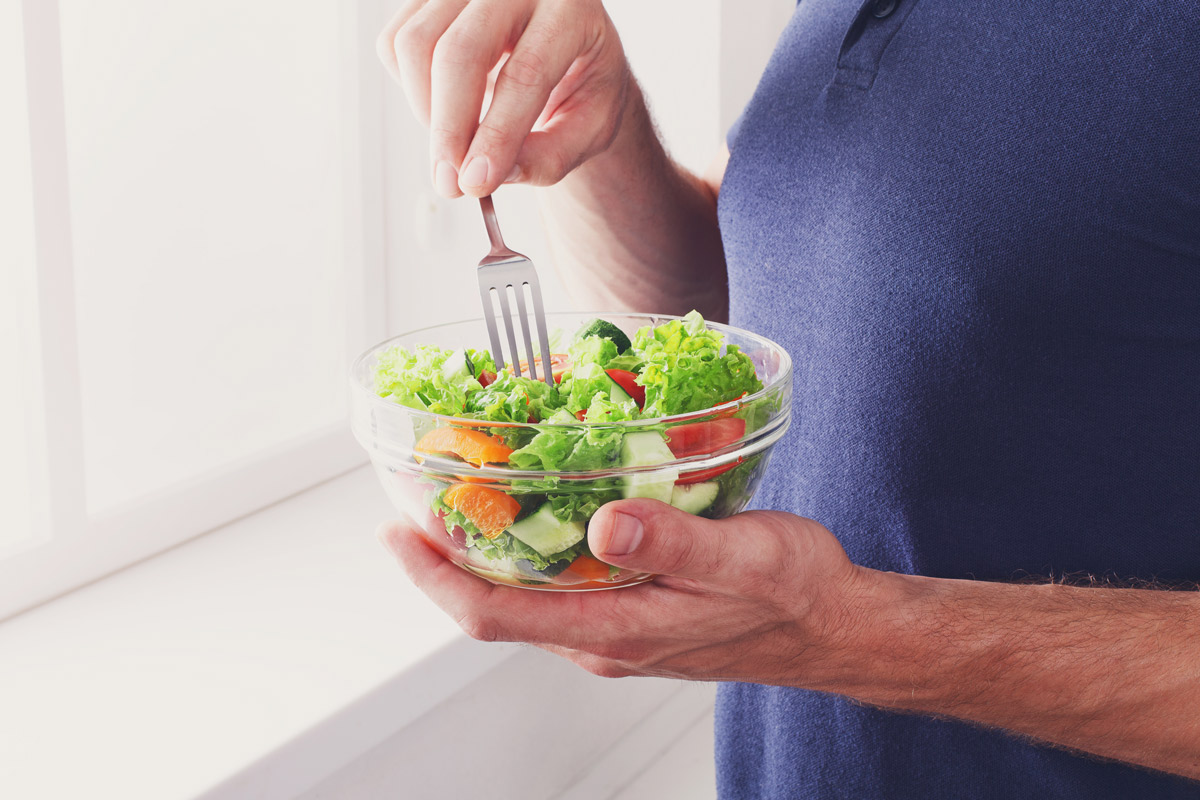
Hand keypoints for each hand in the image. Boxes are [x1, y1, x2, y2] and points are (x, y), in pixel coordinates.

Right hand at [377, 0, 632, 197]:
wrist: (569, 49)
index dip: (496, 134)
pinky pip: (396, 43)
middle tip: (449, 182)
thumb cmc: (582, 86)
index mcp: (572, 10)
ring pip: (416, 44)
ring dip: (426, 110)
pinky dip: (411, 89)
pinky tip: (444, 106)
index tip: (474, 183)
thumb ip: (547, 157)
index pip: (526, 72)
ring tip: (455, 144)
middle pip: (460, 52)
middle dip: (449, 127)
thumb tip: (488, 177)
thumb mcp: (588, 129)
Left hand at [378, 499, 865, 682]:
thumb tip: (606, 523)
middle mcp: (602, 638)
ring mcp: (615, 630)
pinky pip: (560, 588)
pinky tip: (536, 511)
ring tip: (459, 497)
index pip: (493, 614)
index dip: (433, 574)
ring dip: (484, 553)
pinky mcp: (631, 613)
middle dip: (445, 557)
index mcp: (615, 632)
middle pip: (495, 604)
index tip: (396, 531)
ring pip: (525, 596)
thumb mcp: (741, 558)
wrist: (831, 626)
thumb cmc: (793, 596)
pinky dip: (531, 552)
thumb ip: (672, 542)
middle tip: (415, 496)